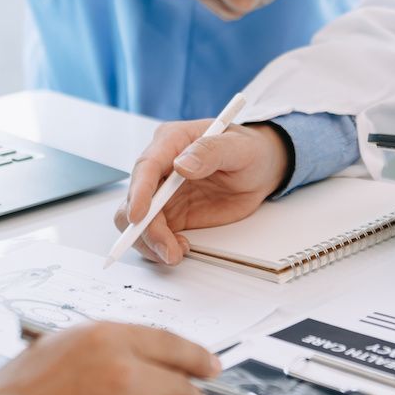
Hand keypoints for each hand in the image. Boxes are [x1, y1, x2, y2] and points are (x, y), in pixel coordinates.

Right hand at [115, 120, 289, 264]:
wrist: (260, 169)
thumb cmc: (249, 150)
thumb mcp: (239, 147)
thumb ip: (211, 151)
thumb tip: (182, 164)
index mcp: (172, 141)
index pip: (146, 166)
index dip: (139, 192)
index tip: (140, 216)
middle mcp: (161, 167)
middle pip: (134, 198)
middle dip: (144, 227)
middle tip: (166, 248)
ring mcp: (163, 193)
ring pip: (138, 221)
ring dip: (150, 241)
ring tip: (174, 253)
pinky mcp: (171, 214)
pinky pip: (153, 233)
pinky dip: (160, 246)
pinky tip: (180, 248)